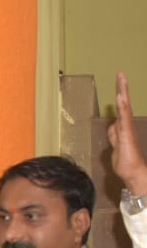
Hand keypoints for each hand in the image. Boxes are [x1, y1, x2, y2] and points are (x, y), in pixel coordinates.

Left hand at [109, 72, 146, 194]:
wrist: (133, 173)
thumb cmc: (126, 161)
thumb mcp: (115, 144)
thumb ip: (114, 134)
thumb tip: (113, 125)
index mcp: (123, 127)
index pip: (121, 107)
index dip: (120, 94)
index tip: (120, 80)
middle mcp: (126, 125)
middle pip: (124, 104)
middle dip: (122, 88)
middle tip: (121, 74)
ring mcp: (127, 130)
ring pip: (125, 109)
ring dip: (123, 94)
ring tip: (121, 81)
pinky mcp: (127, 135)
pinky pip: (124, 119)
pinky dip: (123, 109)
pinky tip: (121, 100)